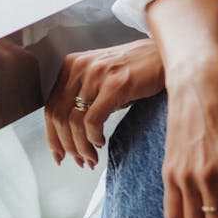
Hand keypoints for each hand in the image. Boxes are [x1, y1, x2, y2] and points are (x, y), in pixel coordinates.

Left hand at [45, 38, 163, 168]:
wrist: (166, 56)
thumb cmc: (137, 69)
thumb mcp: (103, 76)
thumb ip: (84, 95)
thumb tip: (71, 132)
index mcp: (72, 65)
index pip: (51, 106)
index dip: (52, 135)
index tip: (59, 154)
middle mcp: (80, 67)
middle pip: (58, 116)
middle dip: (66, 145)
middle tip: (78, 161)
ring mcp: (97, 74)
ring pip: (74, 121)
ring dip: (81, 147)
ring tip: (91, 159)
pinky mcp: (115, 84)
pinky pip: (93, 120)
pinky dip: (93, 137)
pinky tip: (101, 143)